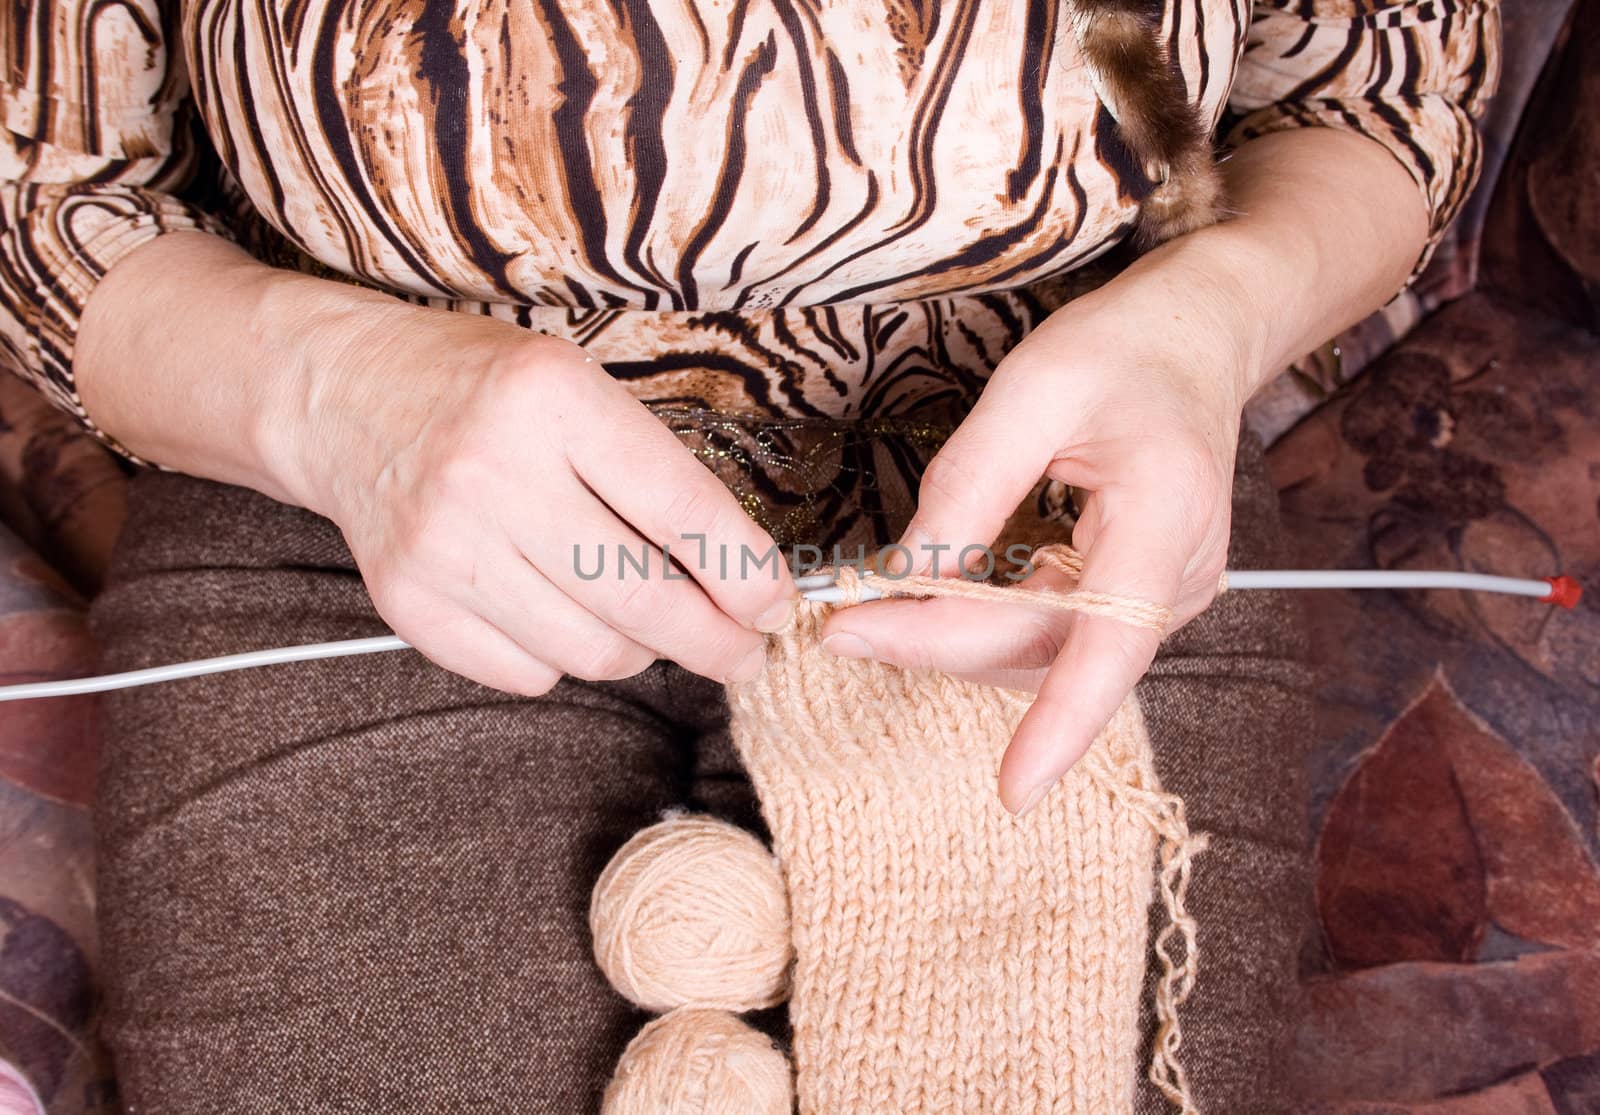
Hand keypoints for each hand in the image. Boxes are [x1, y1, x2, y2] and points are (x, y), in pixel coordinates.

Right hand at [285, 301, 796, 695]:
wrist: (346, 397)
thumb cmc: (488, 390)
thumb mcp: (580, 388)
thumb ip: (658, 474)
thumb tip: (744, 584)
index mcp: (552, 400)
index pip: (684, 512)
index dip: (749, 576)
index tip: (778, 606)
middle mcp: (493, 473)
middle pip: (643, 600)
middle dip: (719, 644)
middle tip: (746, 653)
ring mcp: (443, 545)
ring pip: (593, 651)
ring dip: (644, 652)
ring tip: (651, 624)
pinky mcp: (409, 602)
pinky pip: (531, 673)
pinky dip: (568, 659)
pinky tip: (567, 616)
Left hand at [819, 260, 1259, 813]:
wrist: (1195, 337)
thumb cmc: (1121, 350)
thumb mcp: (1035, 389)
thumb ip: (971, 483)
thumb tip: (908, 574)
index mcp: (1164, 520)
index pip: (1111, 644)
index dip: (1061, 726)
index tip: (1011, 790)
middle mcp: (1178, 577)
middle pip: (1051, 650)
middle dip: (939, 647)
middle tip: (840, 627)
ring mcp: (1163, 594)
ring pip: (1046, 652)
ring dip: (954, 642)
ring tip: (870, 612)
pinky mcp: (1135, 594)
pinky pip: (1054, 632)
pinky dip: (984, 625)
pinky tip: (929, 602)